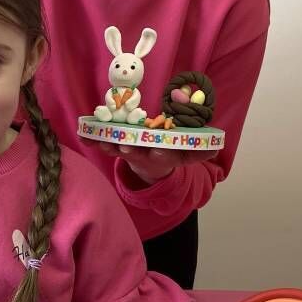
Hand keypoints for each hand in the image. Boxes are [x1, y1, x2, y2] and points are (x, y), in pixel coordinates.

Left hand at [83, 138, 216, 185]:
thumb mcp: (189, 153)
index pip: (165, 155)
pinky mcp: (116, 148)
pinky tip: (84, 135)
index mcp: (165, 155)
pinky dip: (93, 140)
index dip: (163, 152)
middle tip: (125, 147)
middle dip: (131, 149)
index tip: (160, 150)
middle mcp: (146, 156)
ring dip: (109, 144)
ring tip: (101, 139)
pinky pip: (103, 144)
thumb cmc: (173, 152)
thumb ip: (201, 149)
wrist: (153, 166)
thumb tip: (217, 145)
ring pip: (118, 149)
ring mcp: (129, 153)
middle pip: (138, 153)